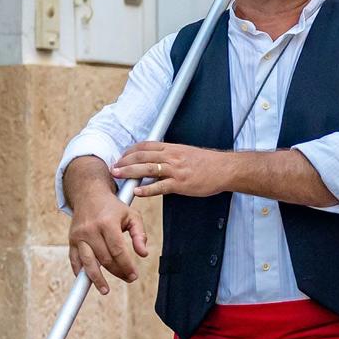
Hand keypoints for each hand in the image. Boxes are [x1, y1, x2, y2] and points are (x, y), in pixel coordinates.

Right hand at [67, 184, 149, 294]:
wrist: (89, 195)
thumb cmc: (114, 208)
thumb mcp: (132, 215)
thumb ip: (139, 234)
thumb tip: (143, 254)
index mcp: (107, 223)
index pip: (118, 250)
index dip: (126, 265)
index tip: (134, 275)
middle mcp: (90, 230)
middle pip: (104, 258)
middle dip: (117, 272)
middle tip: (129, 278)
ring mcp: (78, 236)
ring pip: (87, 262)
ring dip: (96, 278)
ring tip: (105, 290)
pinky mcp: (72, 240)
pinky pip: (74, 260)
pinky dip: (80, 271)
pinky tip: (88, 281)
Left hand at [111, 142, 231, 199]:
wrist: (226, 169)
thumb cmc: (209, 163)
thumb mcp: (187, 153)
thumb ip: (172, 156)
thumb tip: (158, 160)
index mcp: (173, 148)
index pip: (146, 146)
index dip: (130, 151)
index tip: (121, 157)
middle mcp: (172, 157)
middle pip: (142, 156)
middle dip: (124, 161)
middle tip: (113, 167)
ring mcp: (176, 170)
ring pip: (147, 168)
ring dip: (130, 172)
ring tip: (118, 176)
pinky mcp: (181, 184)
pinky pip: (160, 186)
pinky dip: (147, 189)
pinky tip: (137, 192)